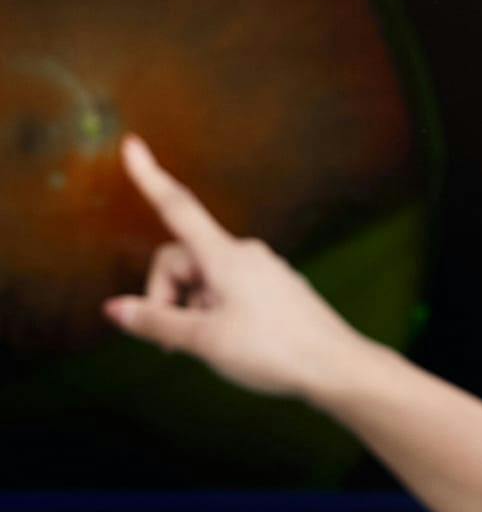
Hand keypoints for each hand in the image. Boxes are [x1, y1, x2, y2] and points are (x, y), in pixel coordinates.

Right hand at [103, 135, 373, 403]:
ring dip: (194, 310)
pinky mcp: (274, 287)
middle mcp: (245, 253)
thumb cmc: (274, 351)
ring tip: (216, 345)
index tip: (132, 145)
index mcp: (225, 256)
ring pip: (205, 281)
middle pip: (181, 260)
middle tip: (176, 342)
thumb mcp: (204, 340)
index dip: (150, 177)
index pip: (178, 208)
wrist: (336, 366)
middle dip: (168, 297)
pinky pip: (229, 291)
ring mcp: (262, 269)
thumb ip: (156, 321)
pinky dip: (217, 313)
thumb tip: (114, 308)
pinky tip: (238, 342)